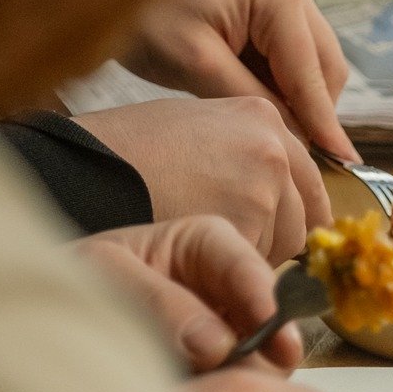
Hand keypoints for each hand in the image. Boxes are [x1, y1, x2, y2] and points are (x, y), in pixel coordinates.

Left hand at [77, 215, 300, 371]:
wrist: (52, 311)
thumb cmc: (80, 275)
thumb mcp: (106, 271)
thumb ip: (157, 303)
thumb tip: (217, 348)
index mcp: (208, 244)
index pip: (248, 270)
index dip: (268, 305)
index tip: (279, 345)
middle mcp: (229, 288)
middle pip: (270, 324)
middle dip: (260, 355)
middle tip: (238, 386)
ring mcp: (230, 333)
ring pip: (262, 365)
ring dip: (237, 385)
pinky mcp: (221, 373)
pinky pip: (238, 391)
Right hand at [78, 95, 330, 262]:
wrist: (86, 171)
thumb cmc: (127, 152)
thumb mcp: (196, 127)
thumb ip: (242, 152)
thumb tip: (271, 186)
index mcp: (262, 116)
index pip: (306, 174)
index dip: (292, 206)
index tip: (283, 225)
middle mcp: (272, 148)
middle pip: (302, 213)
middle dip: (275, 235)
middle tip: (230, 243)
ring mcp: (263, 189)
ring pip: (285, 245)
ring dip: (255, 256)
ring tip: (203, 247)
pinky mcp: (246, 229)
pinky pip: (257, 267)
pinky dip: (234, 275)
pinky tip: (198, 262)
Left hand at [124, 0, 358, 161]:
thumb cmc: (146, 13)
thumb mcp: (195, 63)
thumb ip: (252, 99)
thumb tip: (298, 138)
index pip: (313, 75)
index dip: (326, 124)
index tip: (346, 164)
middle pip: (326, 68)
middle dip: (313, 111)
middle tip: (288, 153)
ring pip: (314, 62)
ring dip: (298, 96)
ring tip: (262, 125)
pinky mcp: (270, 2)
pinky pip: (293, 53)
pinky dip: (282, 81)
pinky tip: (252, 97)